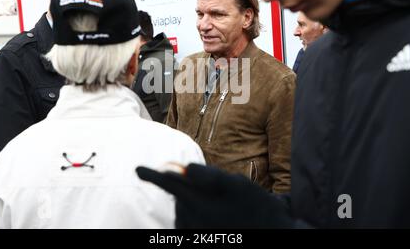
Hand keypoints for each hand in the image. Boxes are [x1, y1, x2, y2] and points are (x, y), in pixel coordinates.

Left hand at [136, 163, 293, 228]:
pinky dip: (193, 215)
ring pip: (183, 210)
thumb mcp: (235, 184)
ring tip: (220, 207)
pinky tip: (213, 216)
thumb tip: (186, 169)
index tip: (138, 169)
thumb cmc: (255, 206)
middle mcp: (193, 220)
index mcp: (200, 204)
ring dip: (193, 203)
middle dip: (189, 189)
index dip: (154, 175)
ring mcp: (196, 232)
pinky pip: (187, 224)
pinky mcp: (199, 239)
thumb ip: (208, 176)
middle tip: (218, 192)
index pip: (171, 185)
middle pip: (180, 197)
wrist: (271, 233)